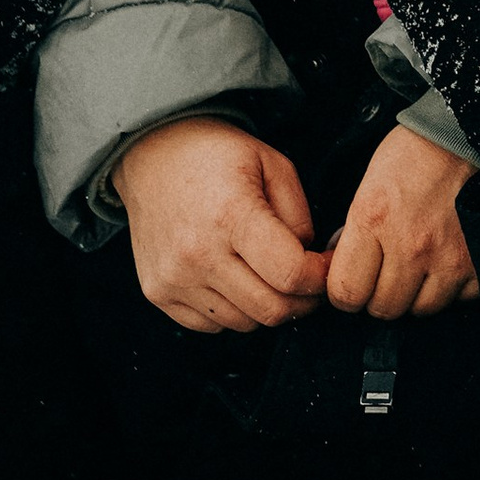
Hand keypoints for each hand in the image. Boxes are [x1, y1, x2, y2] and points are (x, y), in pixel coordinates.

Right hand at [111, 117, 327, 332]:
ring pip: (244, 323)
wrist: (152, 154)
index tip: (328, 266)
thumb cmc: (218, 155)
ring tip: (269, 275)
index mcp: (232, 215)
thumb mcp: (274, 164)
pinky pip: (211, 325)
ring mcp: (174, 278)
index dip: (320, 277)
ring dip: (266, 306)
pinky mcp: (158, 292)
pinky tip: (234, 279)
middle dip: (303, 301)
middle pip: (271, 309)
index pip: (290, 274)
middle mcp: (198, 253)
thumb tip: (310, 264)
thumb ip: (299, 217)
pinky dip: (232, 311)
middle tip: (309, 282)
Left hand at [325, 125, 479, 322]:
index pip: (345, 293)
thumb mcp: (369, 185)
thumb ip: (356, 233)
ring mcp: (449, 257)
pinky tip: (448, 261)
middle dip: (381, 294)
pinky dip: (453, 287)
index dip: (346, 292)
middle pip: (384, 308)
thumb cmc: (415, 155)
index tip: (353, 283)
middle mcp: (411, 244)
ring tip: (421, 264)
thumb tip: (344, 270)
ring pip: (421, 309)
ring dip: (418, 293)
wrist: (467, 136)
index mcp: (374, 219)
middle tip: (389, 270)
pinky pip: (458, 299)